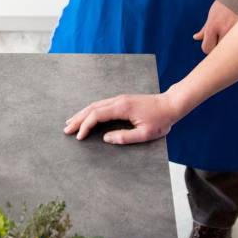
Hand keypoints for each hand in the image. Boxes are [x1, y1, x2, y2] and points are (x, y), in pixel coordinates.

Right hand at [63, 93, 179, 142]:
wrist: (171, 104)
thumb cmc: (161, 120)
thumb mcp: (145, 134)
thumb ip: (124, 137)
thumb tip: (106, 138)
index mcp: (122, 108)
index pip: (97, 115)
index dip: (85, 126)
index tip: (79, 136)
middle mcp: (118, 101)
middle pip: (92, 108)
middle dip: (78, 119)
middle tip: (66, 129)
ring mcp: (119, 99)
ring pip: (95, 105)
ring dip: (82, 114)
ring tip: (71, 122)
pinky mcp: (122, 100)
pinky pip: (101, 104)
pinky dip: (90, 111)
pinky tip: (87, 116)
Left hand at [193, 0, 237, 53]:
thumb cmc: (224, 6)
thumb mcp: (212, 16)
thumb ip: (205, 29)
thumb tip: (195, 37)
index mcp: (212, 27)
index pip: (206, 48)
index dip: (208, 48)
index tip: (212, 45)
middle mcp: (224, 30)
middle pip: (219, 51)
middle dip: (219, 49)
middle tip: (222, 42)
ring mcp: (236, 31)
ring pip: (230, 49)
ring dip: (230, 46)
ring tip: (232, 39)